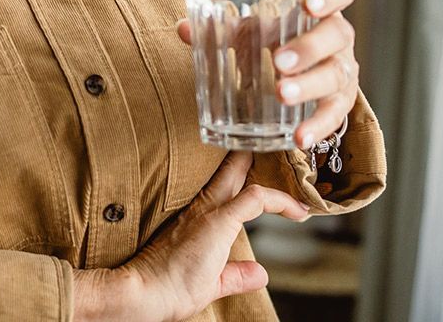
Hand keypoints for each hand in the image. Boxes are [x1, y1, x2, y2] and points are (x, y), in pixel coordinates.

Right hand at [72, 150, 309, 321]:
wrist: (144, 292)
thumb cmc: (167, 290)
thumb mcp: (212, 283)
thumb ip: (235, 275)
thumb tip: (260, 273)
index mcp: (198, 218)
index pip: (225, 187)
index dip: (248, 180)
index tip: (274, 187)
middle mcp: (202, 208)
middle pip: (231, 171)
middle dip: (253, 158)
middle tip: (277, 150)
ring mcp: (209, 212)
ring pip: (243, 177)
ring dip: (269, 172)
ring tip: (294, 168)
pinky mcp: (217, 221)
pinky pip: (256, 200)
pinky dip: (279, 201)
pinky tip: (298, 210)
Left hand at [177, 0, 360, 149]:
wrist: (297, 71)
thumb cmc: (272, 38)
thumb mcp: (251, 29)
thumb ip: (222, 27)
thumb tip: (183, 29)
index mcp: (319, 9)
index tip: (308, 3)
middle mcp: (338, 36)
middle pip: (338, 35)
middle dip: (310, 47)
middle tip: (279, 60)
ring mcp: (344, 69)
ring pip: (337, 75)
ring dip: (310, 85)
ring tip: (282, 93)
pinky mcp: (341, 102)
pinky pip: (335, 115)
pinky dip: (318, 127)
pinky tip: (299, 137)